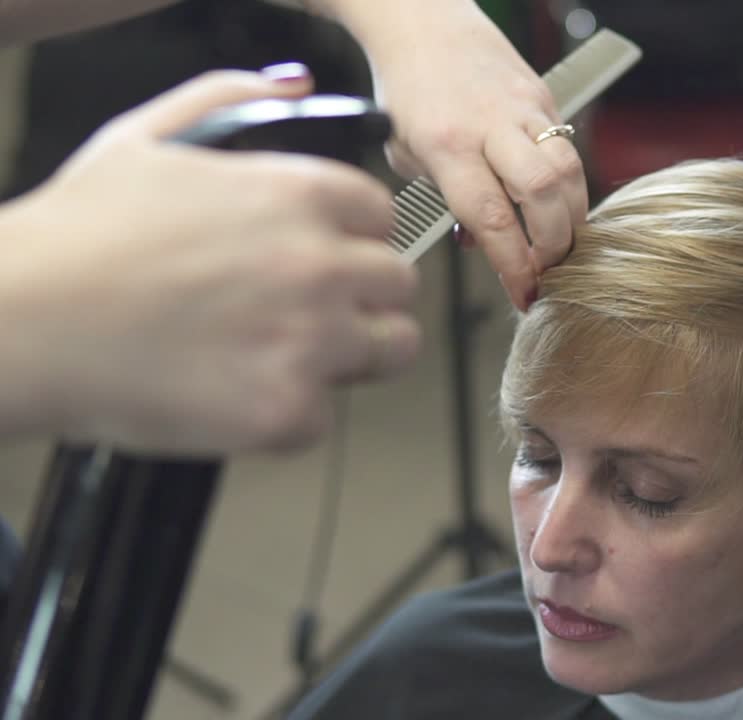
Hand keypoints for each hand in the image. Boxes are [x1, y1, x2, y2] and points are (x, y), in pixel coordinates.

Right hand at [0, 67, 420, 452]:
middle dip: (362, 297)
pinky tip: (235, 392)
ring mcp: (312, 340)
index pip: (381, 217)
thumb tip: (293, 84)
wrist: (23, 322)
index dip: (352, 240)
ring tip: (287, 355)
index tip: (326, 257)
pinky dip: (286, 414)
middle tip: (309, 312)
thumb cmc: (76, 236)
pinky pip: (324, 416)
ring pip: (394, 348)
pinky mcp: (288, 410)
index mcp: (301, 194)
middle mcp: (321, 264)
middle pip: (399, 284)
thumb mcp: (148, 136)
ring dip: (354, 354)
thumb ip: (230, 98)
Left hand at [331, 0, 588, 309]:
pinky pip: (569, 150)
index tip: (525, 295)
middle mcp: (491, 124)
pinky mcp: (545, 98)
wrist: (421, 19)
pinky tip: (559, 207)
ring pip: (570, 170)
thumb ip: (446, 199)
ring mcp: (524, 108)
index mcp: (447, 143)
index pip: (491, 217)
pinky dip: (570, 187)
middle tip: (550, 270)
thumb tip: (484, 243)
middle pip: (545, 192)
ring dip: (573, 217)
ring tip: (562, 244)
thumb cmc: (407, 88)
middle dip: (555, 243)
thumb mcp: (406, 153)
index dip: (514, 264)